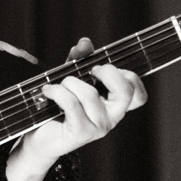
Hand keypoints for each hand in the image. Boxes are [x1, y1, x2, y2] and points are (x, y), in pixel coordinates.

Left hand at [6, 38, 147, 180]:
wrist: (40, 137)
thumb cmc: (59, 107)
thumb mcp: (73, 79)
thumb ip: (81, 60)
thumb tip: (85, 43)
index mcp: (115, 105)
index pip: (139, 95)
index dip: (129, 77)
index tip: (104, 69)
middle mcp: (111, 118)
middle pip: (126, 91)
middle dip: (106, 72)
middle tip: (90, 72)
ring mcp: (98, 128)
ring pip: (90, 94)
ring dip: (69, 83)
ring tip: (57, 86)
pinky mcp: (80, 134)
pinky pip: (71, 104)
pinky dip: (56, 92)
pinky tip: (48, 91)